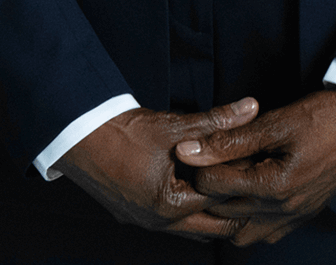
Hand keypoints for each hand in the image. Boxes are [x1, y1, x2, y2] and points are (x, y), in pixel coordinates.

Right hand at [59, 98, 258, 236]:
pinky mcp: (138, 214)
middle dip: (235, 202)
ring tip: (229, 176)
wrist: (78, 136)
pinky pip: (177, 221)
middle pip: (215, 226)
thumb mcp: (175, 126)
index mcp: (169, 206)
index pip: (223, 199)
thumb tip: (251, 107)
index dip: (243, 177)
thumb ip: (217, 120)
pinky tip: (203, 182)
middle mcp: (159, 222)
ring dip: (214, 207)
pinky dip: (194, 206)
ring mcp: (147, 222)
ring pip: (196, 227)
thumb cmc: (123, 133)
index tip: (257, 159)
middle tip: (249, 173)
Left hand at [171, 89, 335, 246]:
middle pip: (222, 210)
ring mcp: (296, 216)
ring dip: (230, 208)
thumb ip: (232, 139)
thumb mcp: (279, 121)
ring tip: (234, 176)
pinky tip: (256, 191)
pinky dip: (253, 217)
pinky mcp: (306, 214)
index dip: (201, 161)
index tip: (203, 143)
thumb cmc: (331, 114)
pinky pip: (267, 233)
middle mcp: (284, 210)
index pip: (213, 186)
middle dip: (211, 184)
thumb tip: (189, 150)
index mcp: (276, 186)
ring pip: (241, 231)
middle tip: (215, 156)